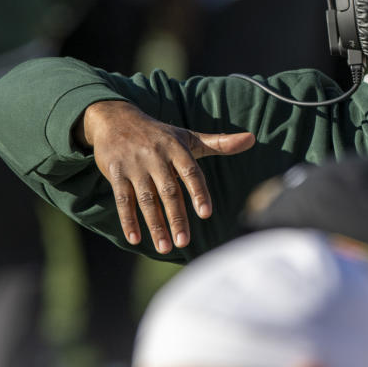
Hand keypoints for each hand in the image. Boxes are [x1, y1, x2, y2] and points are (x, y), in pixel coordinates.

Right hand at [77, 100, 255, 253]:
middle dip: (176, 217)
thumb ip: (219, 143)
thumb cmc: (160, 134)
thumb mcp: (188, 137)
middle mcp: (156, 156)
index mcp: (176, 148)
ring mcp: (134, 165)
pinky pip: (122, 199)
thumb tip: (252, 139)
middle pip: (169, 191)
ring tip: (164, 247)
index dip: (198, 192)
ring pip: (146, 199)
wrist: (115, 118)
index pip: (190, 172)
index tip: (205, 214)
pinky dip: (128, 220)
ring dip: (154, 225)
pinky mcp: (115, 173)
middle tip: (184, 242)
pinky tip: (135, 239)